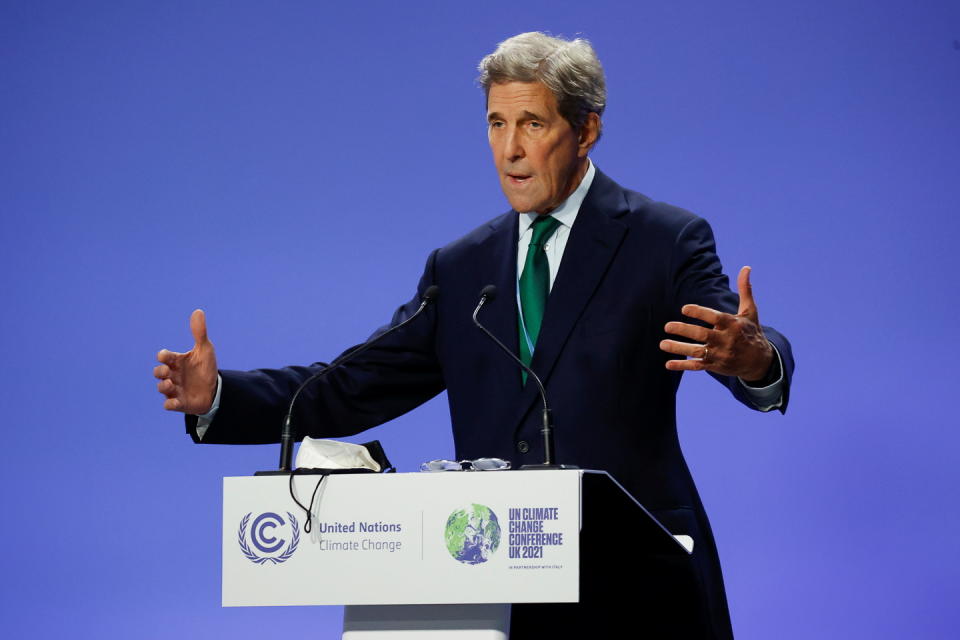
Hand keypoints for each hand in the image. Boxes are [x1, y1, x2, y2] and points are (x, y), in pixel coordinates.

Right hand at [154, 309, 218, 413]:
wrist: (215, 390)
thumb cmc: (205, 368)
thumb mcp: (205, 350)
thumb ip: (199, 333)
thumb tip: (198, 311)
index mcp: (177, 362)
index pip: (164, 357)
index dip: (163, 356)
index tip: (166, 356)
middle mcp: (172, 375)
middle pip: (158, 372)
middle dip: (160, 371)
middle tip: (168, 371)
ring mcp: (175, 389)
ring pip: (161, 388)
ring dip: (163, 386)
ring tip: (170, 384)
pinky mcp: (180, 403)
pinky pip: (169, 405)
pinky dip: (170, 404)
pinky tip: (174, 402)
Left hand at [660, 266, 772, 381]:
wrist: (760, 361)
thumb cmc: (752, 332)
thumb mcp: (750, 311)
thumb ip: (744, 290)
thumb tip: (745, 267)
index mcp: (733, 325)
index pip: (714, 318)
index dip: (699, 313)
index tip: (684, 309)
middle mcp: (726, 340)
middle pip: (702, 334)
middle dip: (684, 330)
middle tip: (667, 326)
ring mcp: (720, 354)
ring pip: (697, 351)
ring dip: (679, 348)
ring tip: (662, 343)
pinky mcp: (715, 365)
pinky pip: (697, 366)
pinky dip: (683, 365)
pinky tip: (668, 364)